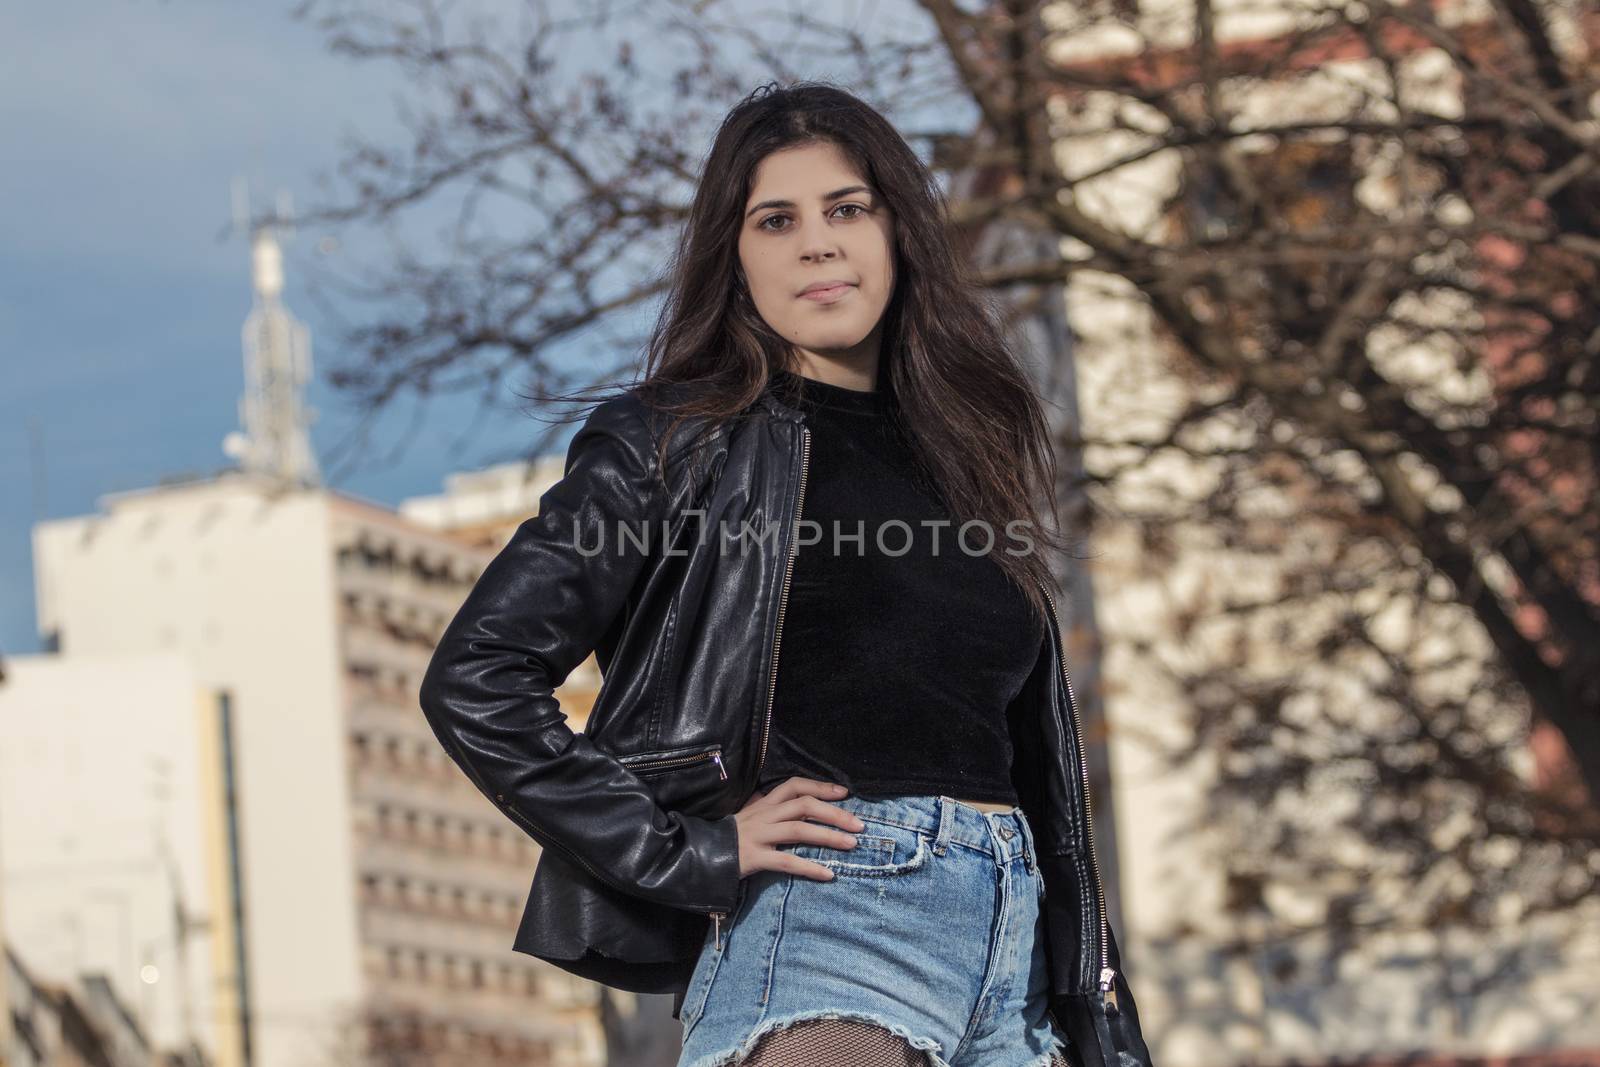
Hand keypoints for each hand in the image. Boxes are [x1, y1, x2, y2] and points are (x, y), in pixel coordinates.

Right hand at [732, 777, 865, 880]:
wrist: (696, 853)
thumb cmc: (727, 836)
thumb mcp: (748, 816)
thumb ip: (767, 807)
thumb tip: (785, 798)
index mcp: (764, 804)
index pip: (795, 785)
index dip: (821, 786)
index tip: (844, 793)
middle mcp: (764, 815)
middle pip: (804, 805)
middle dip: (835, 813)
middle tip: (859, 825)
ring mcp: (759, 835)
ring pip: (800, 831)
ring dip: (829, 837)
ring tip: (851, 844)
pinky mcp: (754, 858)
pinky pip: (787, 862)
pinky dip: (810, 868)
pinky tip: (829, 874)